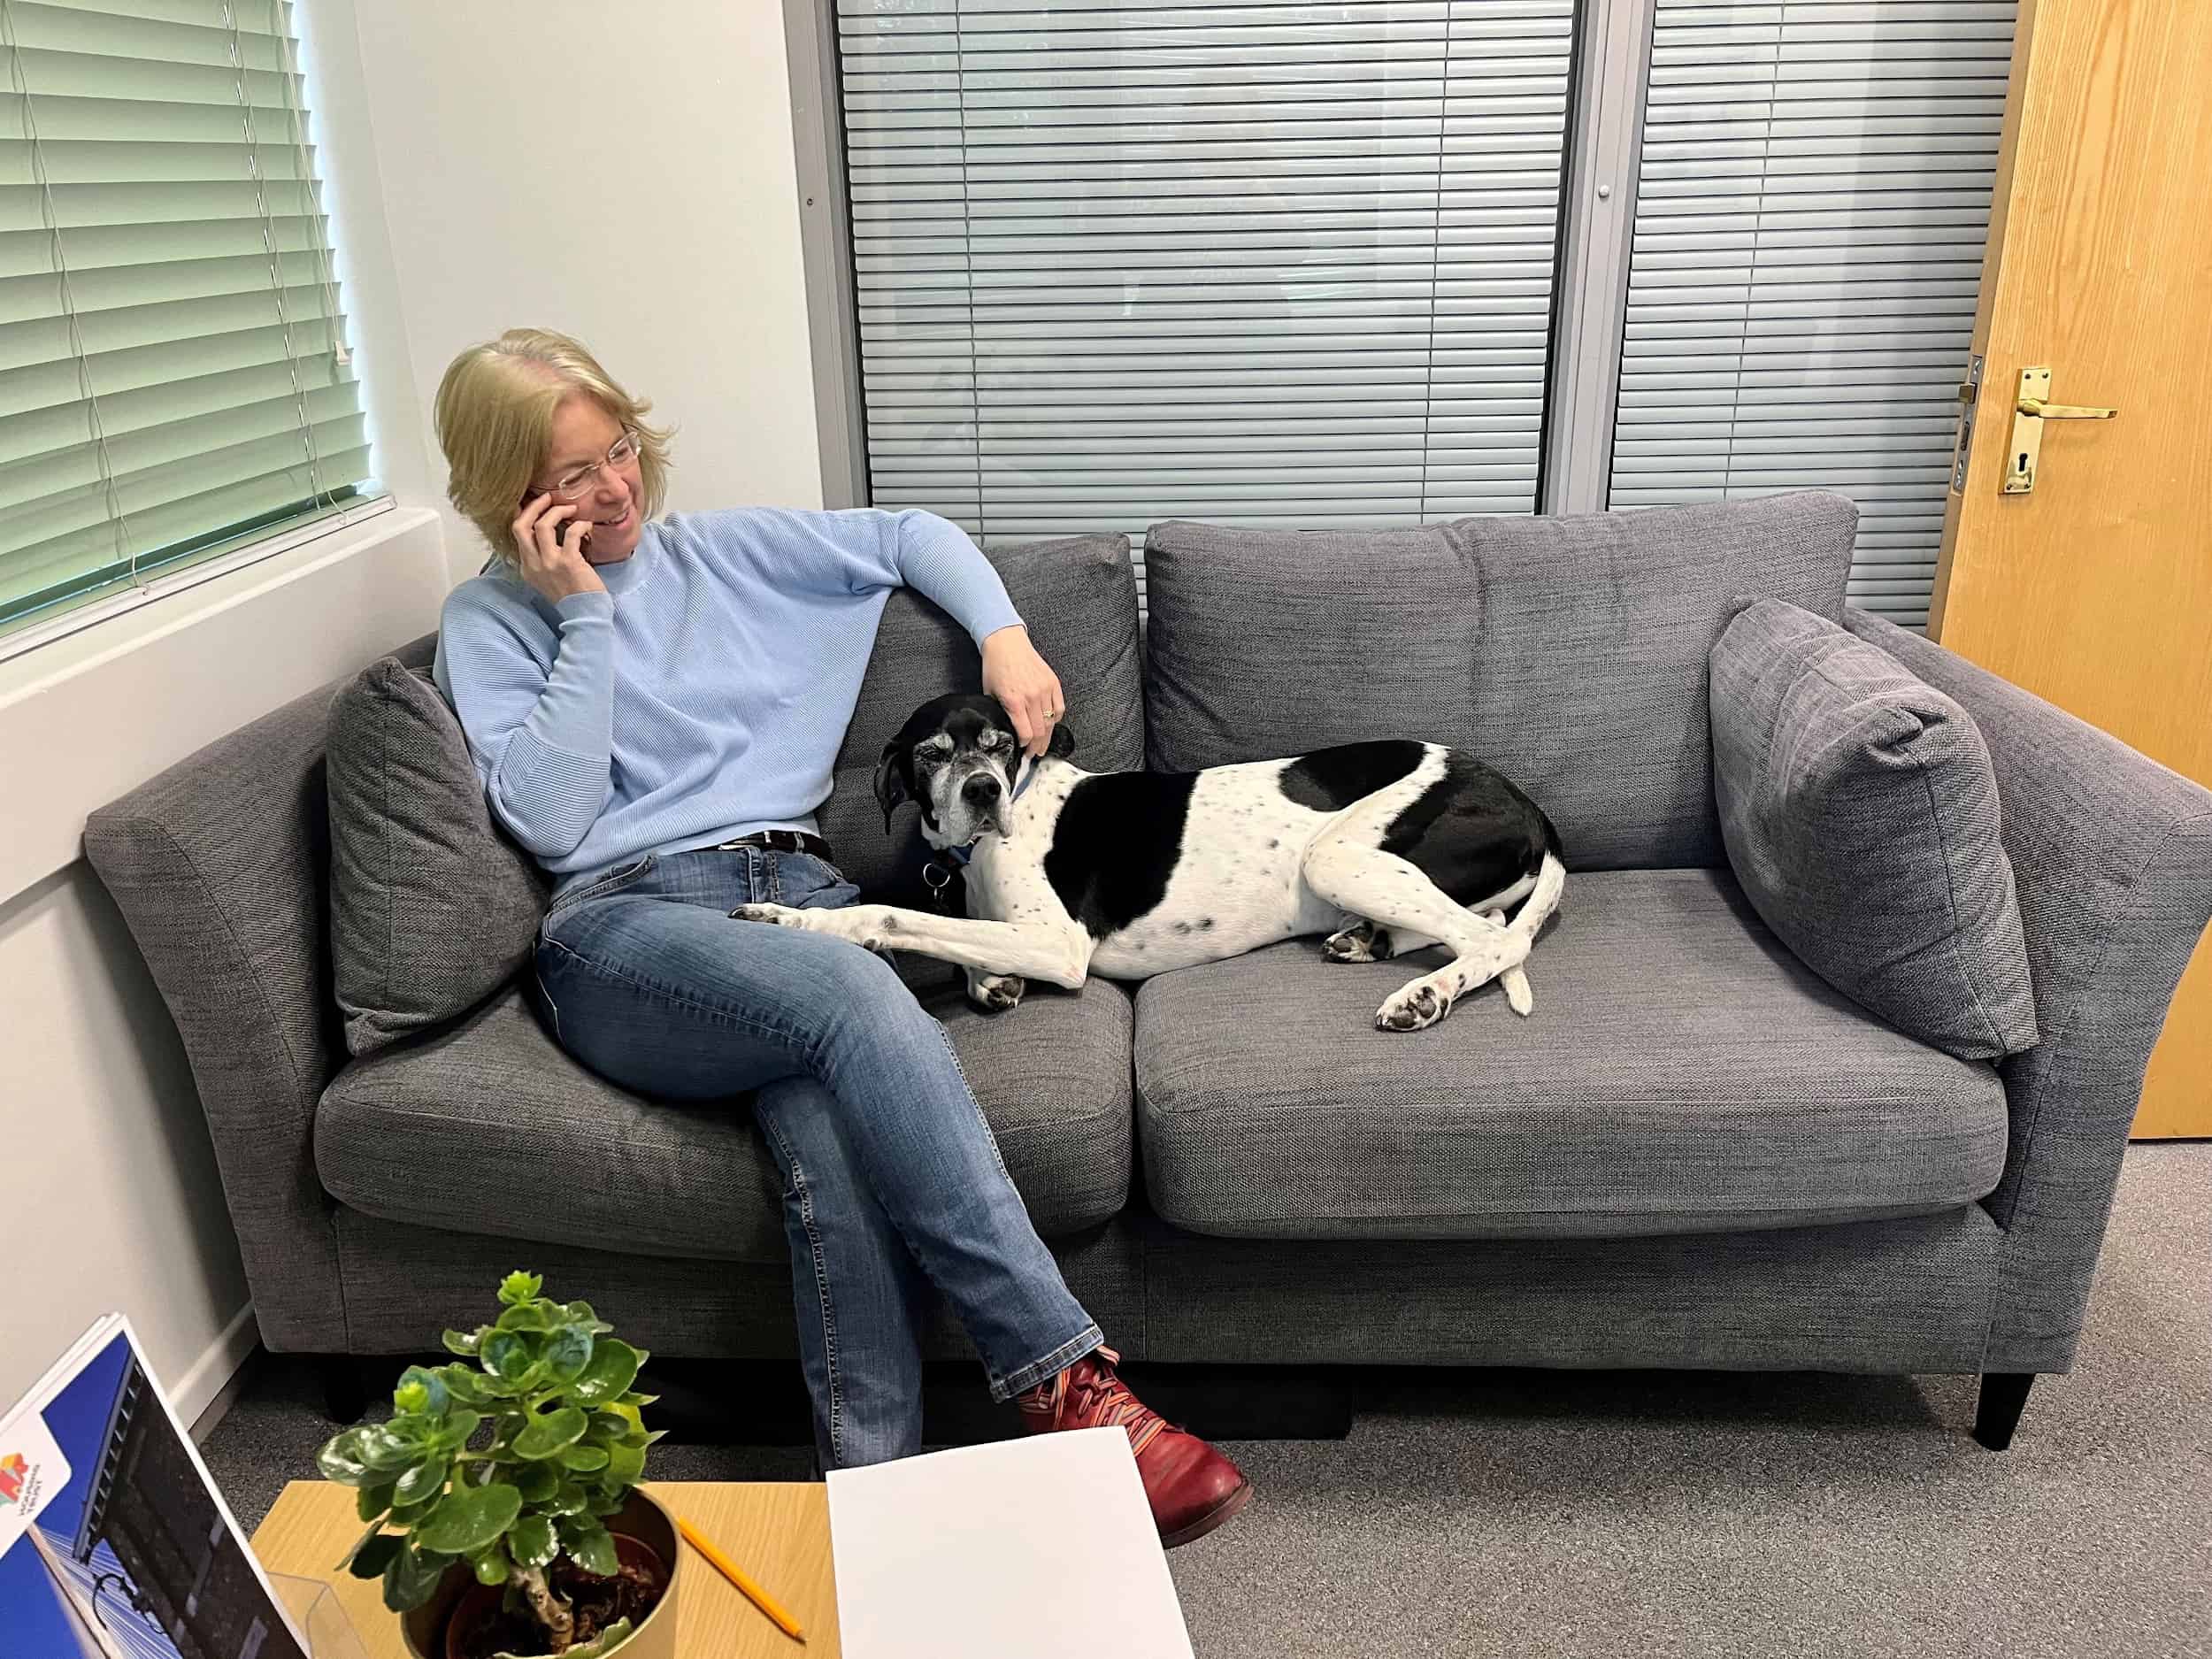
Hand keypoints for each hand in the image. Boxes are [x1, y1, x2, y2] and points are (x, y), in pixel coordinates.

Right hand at [510, 493, 606, 603]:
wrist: (586, 615)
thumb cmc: (572, 596)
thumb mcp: (548, 578)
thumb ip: (543, 559)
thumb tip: (550, 533)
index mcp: (528, 567)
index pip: (517, 534)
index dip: (525, 514)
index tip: (536, 503)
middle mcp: (534, 564)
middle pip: (521, 526)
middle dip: (534, 506)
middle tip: (548, 498)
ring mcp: (549, 563)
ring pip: (542, 526)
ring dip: (557, 511)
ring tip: (571, 509)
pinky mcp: (569, 563)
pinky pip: (571, 533)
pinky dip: (580, 525)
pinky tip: (586, 525)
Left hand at [980, 625, 1064, 756]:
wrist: (1006, 643)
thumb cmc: (995, 666)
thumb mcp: (989, 693)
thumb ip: (999, 712)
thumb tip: (1006, 728)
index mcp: (1014, 702)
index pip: (1026, 733)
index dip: (1025, 746)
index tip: (1022, 750)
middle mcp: (1031, 697)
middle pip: (1040, 731)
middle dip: (1037, 746)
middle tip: (1034, 753)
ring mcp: (1044, 689)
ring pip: (1051, 722)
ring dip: (1048, 736)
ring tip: (1044, 744)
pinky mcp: (1053, 683)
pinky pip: (1060, 707)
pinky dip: (1057, 718)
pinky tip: (1051, 723)